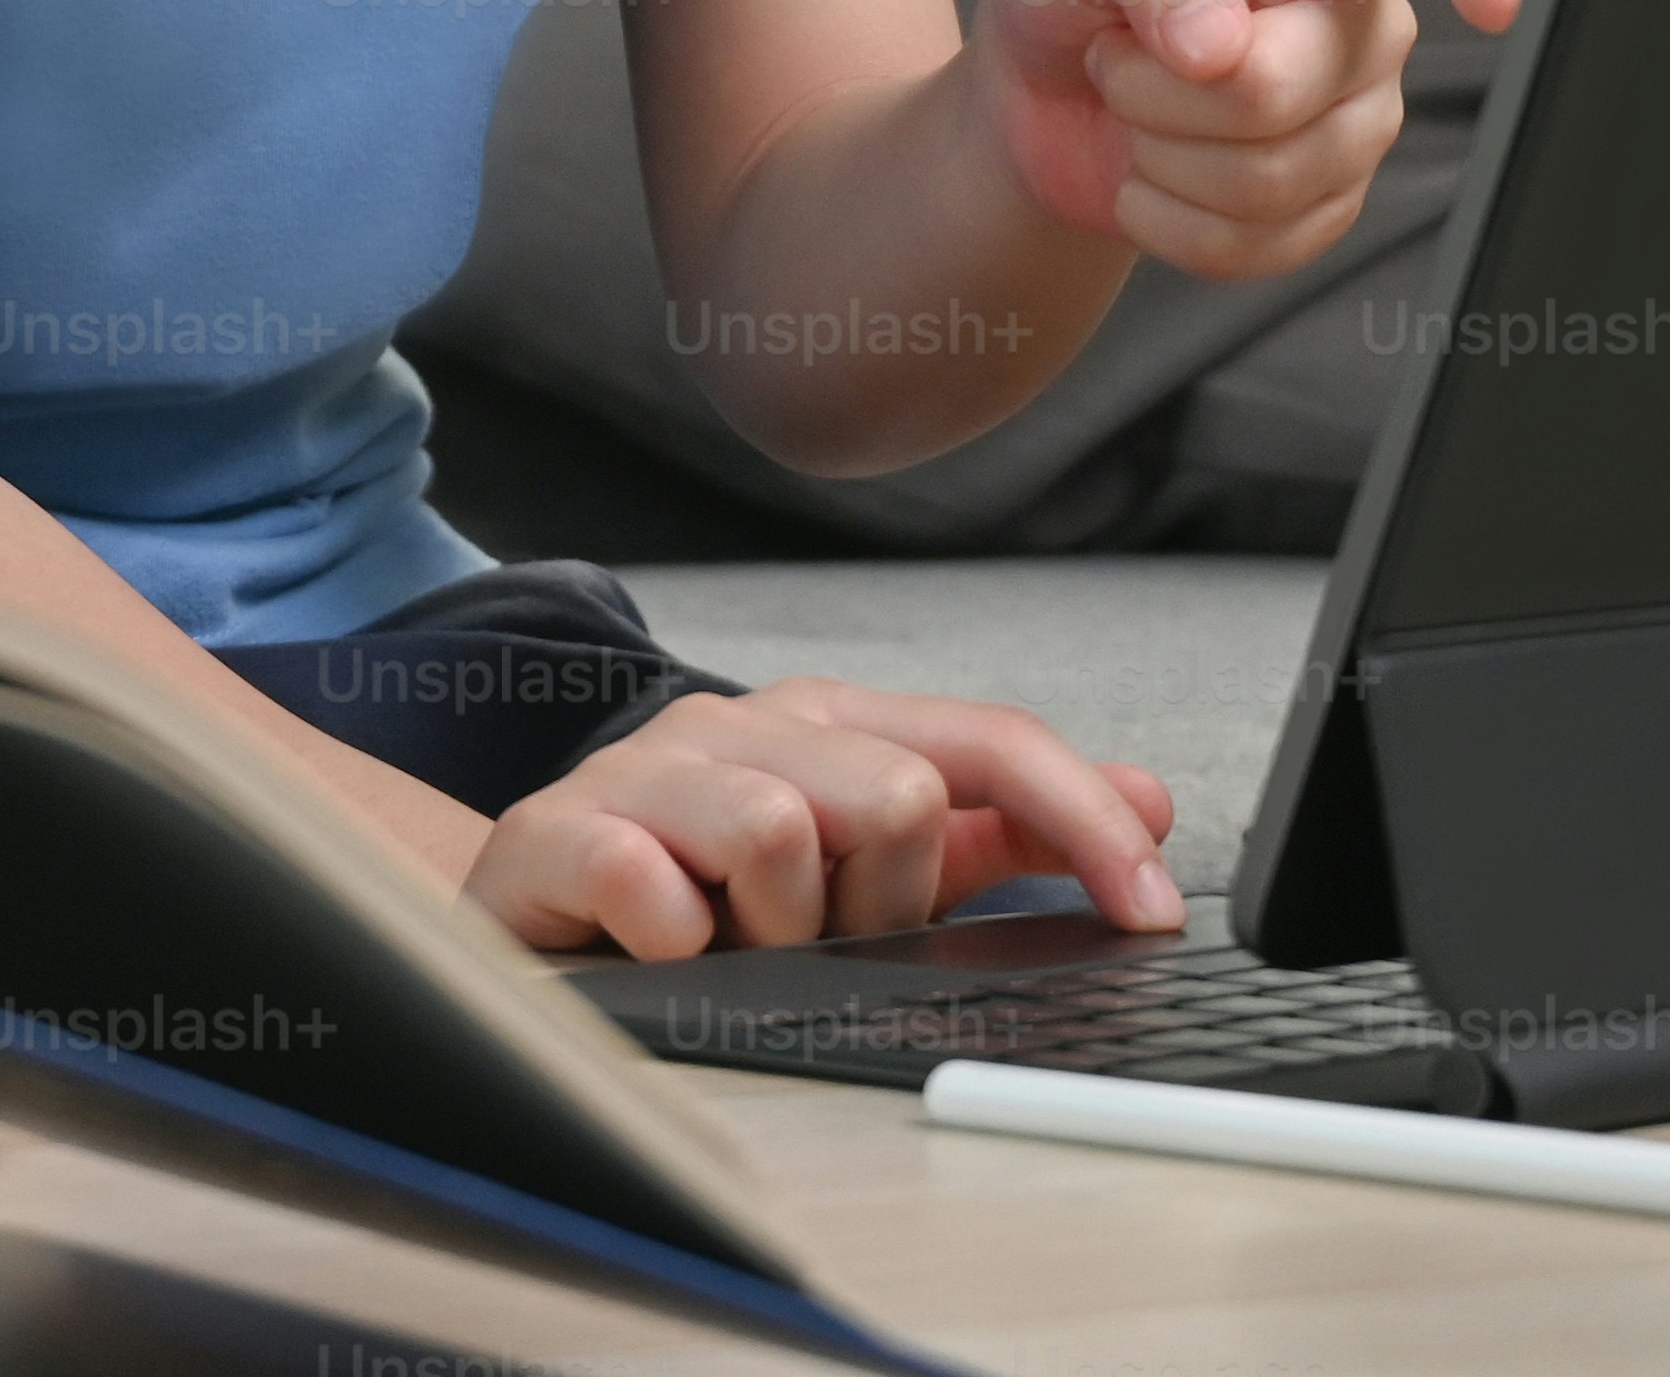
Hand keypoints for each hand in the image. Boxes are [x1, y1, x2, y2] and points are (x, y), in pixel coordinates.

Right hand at [470, 678, 1183, 957]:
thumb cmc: (697, 891)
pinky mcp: (559, 830)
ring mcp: (646, 770)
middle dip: (884, 901)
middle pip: (901, 796)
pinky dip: (678, 943)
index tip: (1153, 910)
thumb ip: (999, 834)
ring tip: (736, 943)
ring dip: (777, 931)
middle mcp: (743, 725)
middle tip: (819, 936)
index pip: (989, 740)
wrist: (516, 916)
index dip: (1086, 820)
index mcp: (827, 724)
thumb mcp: (858, 864)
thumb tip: (1145, 801)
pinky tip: (662, 946)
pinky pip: (660, 891)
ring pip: (784, 834)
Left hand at [978, 0, 1530, 278]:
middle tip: (1119, 54)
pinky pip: (1253, 248)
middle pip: (1280, 90)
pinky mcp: (1325, 209)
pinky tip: (1151, 176)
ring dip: (1158, 153)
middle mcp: (1362, 26)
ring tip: (1138, 106)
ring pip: (1267, 179)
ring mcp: (1355, 124)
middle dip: (1158, 88)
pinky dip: (1166, 223)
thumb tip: (1222, 48)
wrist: (1047, 92)